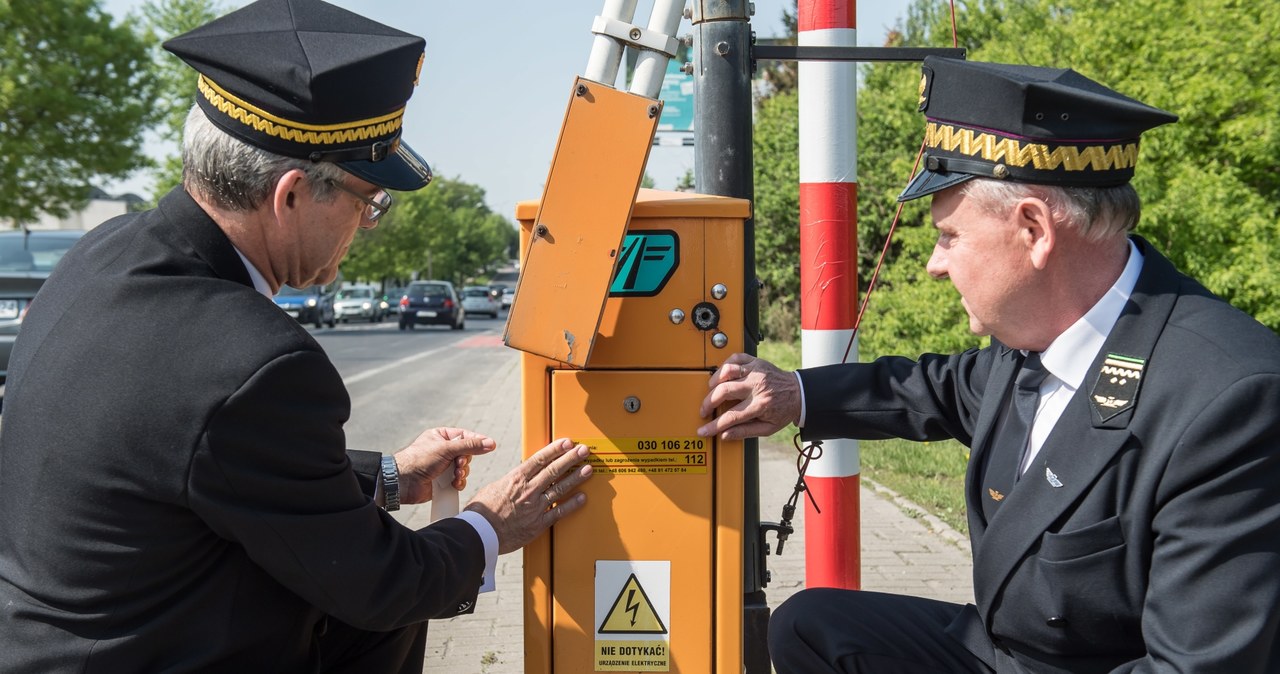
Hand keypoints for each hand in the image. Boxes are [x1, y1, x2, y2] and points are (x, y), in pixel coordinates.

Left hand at [393, 427, 495, 504]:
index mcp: (441, 437)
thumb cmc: (419, 460)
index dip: (476, 441)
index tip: (489, 446)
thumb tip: (491, 443)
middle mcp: (443, 450)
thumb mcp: (447, 449)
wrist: (404, 482)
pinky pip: (458, 480)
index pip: (465, 436)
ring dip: (462, 473)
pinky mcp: (442, 480)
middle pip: (466, 453)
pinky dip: (459, 482)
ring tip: (455, 476)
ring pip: (464, 468)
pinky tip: (454, 484)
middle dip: (465, 461)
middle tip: (459, 464)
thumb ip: (470, 446)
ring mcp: (443, 466)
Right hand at [463, 438, 591, 553]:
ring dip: (576, 478)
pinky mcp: (538, 524)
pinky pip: (559, 512)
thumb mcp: (493, 488)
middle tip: (583, 450)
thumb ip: (509, 483)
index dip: (555, 449)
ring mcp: (535, 507)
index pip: (539, 460)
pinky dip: (572, 504)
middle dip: (570, 459)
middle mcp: (528, 491)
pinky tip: (583, 497)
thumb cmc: (480, 513)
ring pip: (560, 489)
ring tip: (588, 469)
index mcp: (515, 479)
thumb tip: (517, 479)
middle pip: (553, 471)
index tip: (567, 442)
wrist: (478, 535)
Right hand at [697, 353, 801, 440]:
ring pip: (728, 370)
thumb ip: (745, 432)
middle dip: (708, 402)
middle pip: (724, 391)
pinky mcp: (756, 362)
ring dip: (714, 381)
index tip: (704, 430)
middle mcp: (757, 386)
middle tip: (705, 410)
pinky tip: (722, 374)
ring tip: (711, 390)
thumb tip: (725, 435)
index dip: (714, 425)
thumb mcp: (768, 428)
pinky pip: (736, 358)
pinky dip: (725, 365)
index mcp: (760, 405)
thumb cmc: (783, 410)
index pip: (731, 416)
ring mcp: (756, 372)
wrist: (800, 393)